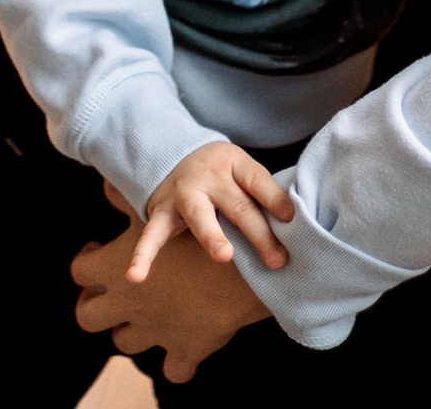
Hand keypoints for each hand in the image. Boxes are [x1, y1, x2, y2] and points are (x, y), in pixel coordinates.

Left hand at [75, 183, 271, 382]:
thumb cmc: (198, 229)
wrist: (242, 261)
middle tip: (110, 294)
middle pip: (88, 316)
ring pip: (125, 343)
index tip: (97, 253)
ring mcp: (155, 332)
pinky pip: (175, 370)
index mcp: (115, 269)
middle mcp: (128, 305)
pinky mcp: (186, 350)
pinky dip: (177, 362)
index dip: (86, 262)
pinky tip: (182, 349)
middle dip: (94, 307)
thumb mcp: (158, 208)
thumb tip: (106, 186)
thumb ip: (126, 199)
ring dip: (131, 332)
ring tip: (145, 315)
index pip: (80, 271)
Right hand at [129, 141, 293, 279]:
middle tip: (277, 260)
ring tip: (224, 255)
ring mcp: (184, 195)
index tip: (292, 218)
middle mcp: (209, 177)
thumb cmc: (223, 174)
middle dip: (259, 234)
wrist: (173, 154)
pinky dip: (142, 256)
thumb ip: (262, 196)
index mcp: (234, 164)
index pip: (258, 180)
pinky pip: (152, 235)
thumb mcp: (242, 171)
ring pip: (199, 216)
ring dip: (212, 236)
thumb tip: (294, 230)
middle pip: (238, 206)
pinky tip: (135, 277)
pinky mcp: (162, 212)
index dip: (275, 198)